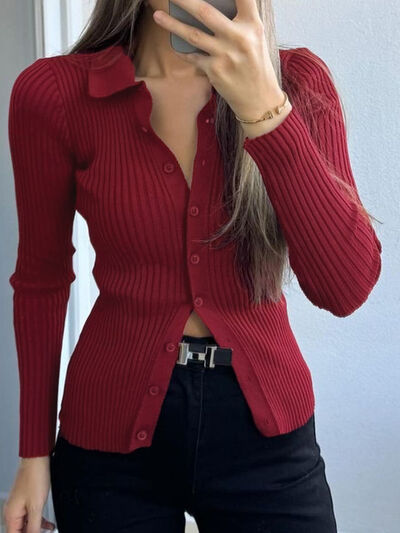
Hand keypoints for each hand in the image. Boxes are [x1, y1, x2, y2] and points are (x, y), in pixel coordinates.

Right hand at [3, 457, 55, 532]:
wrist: (37, 459)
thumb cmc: (34, 477)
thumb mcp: (36, 507)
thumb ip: (33, 526)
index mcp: (11, 515)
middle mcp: (12, 511)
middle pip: (19, 531)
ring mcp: (19, 504)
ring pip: (26, 524)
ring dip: (36, 528)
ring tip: (48, 531)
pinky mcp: (26, 499)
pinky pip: (30, 515)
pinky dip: (38, 520)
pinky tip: (47, 524)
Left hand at [152, 0, 285, 120]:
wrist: (258, 100)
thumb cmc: (256, 66)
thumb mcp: (256, 38)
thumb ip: (241, 21)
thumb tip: (216, 5)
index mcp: (253, 25)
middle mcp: (239, 38)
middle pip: (205, 11)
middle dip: (183, 1)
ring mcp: (225, 55)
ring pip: (192, 34)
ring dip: (172, 24)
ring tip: (157, 15)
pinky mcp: (215, 71)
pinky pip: (193, 56)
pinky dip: (183, 51)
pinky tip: (175, 45)